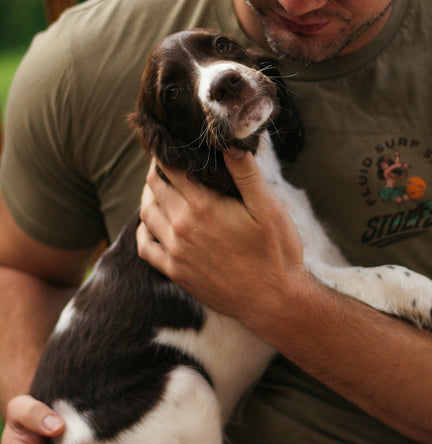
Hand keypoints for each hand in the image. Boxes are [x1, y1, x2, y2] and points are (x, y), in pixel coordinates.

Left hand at [137, 149, 305, 326]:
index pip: (171, 169)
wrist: (273, 301)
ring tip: (157, 187)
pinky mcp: (175, 272)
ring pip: (146, 213)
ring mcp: (175, 251)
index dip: (167, 153)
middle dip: (156, 171)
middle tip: (164, 161)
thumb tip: (228, 142)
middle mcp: (182, 226)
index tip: (169, 144)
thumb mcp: (267, 207)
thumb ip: (246, 173)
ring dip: (148, 195)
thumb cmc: (275, 251)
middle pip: (155, 188)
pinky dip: (144, 229)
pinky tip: (151, 223)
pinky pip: (145, 247)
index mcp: (203, 205)